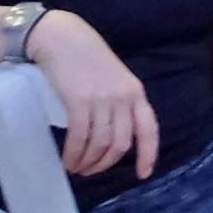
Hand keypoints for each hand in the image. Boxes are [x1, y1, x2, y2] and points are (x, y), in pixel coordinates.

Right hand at [26, 12, 159, 178]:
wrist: (62, 38)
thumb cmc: (86, 56)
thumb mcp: (114, 78)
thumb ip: (119, 101)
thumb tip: (115, 132)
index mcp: (135, 92)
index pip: (149, 129)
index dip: (148, 154)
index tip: (143, 174)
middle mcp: (123, 98)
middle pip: (120, 143)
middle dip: (105, 163)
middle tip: (90, 171)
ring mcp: (102, 99)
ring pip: (100, 143)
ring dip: (87, 161)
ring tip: (76, 167)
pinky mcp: (79, 101)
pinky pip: (80, 137)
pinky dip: (74, 154)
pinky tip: (68, 160)